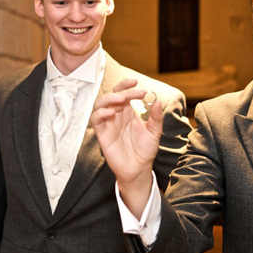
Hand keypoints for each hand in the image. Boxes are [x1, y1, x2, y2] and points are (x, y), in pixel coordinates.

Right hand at [90, 79, 162, 216]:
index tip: (137, 83)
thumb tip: (157, 101)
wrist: (139, 169)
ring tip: (121, 99)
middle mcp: (117, 115)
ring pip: (100, 104)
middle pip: (112, 95)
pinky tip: (111, 113)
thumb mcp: (155, 132)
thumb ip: (156, 117)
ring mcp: (108, 124)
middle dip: (121, 90)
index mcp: (128, 112)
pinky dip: (100, 113)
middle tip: (133, 92)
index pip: (124, 93)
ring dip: (109, 98)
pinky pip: (95, 120)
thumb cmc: (145, 150)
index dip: (128, 86)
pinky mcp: (102, 134)